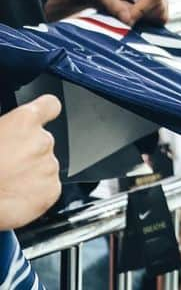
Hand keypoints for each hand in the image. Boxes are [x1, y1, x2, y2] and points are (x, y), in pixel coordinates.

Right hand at [0, 95, 62, 229]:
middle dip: (29, 153)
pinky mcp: (51, 190)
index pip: (49, 106)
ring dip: (32, 174)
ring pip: (45, 166)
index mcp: (24, 121)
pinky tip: (15, 198)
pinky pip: (48, 188)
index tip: (39, 121)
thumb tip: (8, 136)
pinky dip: (36, 194)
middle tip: (8, 166)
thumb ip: (5, 131)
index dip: (45, 112)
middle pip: (43, 142)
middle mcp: (42, 140)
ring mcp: (49, 166)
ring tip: (8, 184)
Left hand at [85, 0, 167, 26]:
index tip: (126, 20)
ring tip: (127, 16)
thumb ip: (116, 8)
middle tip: (124, 19)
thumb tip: (128, 21)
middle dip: (143, 16)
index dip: (142, 11)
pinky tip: (133, 17)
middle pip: (161, 4)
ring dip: (145, 19)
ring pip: (162, 11)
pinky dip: (147, 20)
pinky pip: (159, 15)